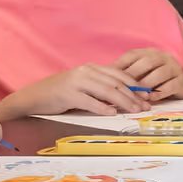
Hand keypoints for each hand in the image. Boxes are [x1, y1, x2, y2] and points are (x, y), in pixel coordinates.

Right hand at [13, 64, 152, 115]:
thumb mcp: (83, 87)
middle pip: (116, 83)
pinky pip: (88, 101)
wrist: (34, 97)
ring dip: (123, 101)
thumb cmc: (60, 94)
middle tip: (145, 106)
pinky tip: (112, 113)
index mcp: (91, 68)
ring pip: (106, 91)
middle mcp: (86, 72)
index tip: (148, 95)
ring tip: (134, 110)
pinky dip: (101, 107)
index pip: (119, 75)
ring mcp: (76, 82)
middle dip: (134, 95)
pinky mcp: (68, 94)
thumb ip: (101, 90)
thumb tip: (122, 99)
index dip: (136, 85)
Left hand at [113, 48, 182, 99]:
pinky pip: (170, 86)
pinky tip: (150, 99)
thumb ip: (127, 73)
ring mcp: (174, 68)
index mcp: (150, 53)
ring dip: (146, 85)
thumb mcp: (141, 73)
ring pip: (159, 73)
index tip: (108, 75)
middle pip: (147, 62)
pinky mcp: (181, 81)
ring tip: (136, 95)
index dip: (120, 64)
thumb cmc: (156, 79)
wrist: (181, 85)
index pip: (133, 55)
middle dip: (133, 75)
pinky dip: (159, 93)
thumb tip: (105, 77)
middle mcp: (163, 57)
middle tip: (121, 87)